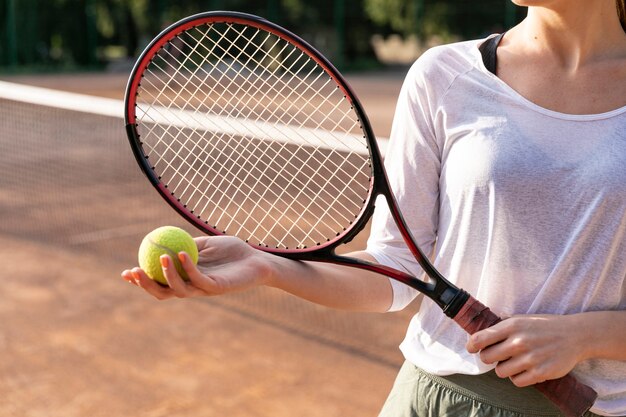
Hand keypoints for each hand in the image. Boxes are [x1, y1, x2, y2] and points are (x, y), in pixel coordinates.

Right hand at [121, 235, 273, 299]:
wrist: (258, 260)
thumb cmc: (232, 252)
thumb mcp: (205, 244)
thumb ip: (186, 243)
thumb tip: (161, 238)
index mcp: (186, 278)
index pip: (159, 283)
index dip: (141, 281)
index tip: (125, 272)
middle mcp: (192, 287)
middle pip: (163, 292)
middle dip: (146, 285)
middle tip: (133, 272)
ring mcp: (204, 289)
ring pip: (179, 289)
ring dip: (166, 276)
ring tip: (160, 258)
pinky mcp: (217, 288)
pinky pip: (199, 279)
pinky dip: (188, 267)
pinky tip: (182, 253)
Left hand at [465, 315, 584, 386]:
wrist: (576, 335)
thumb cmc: (544, 327)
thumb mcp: (522, 319)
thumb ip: (502, 326)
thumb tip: (479, 335)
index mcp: (512, 325)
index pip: (480, 338)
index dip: (471, 345)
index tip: (471, 348)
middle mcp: (519, 341)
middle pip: (487, 358)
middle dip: (489, 358)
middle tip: (498, 356)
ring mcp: (530, 358)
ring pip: (500, 372)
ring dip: (504, 368)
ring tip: (514, 362)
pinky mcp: (541, 372)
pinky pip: (516, 382)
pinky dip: (518, 377)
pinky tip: (525, 369)